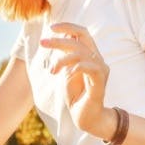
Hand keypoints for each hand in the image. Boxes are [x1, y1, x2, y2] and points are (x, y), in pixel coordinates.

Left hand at [40, 22, 116, 138]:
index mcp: (91, 55)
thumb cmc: (76, 95)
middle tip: (43, 43)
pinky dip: (75, 68)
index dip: (68, 27)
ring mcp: (101, 70)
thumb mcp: (67, 71)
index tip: (51, 28)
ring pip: (81, 53)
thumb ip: (65, 57)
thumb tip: (58, 40)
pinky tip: (66, 75)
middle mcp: (98, 59)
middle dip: (59, 39)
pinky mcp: (100, 81)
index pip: (82, 33)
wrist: (86, 117)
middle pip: (80, 39)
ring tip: (52, 71)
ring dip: (62, 59)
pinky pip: (88, 67)